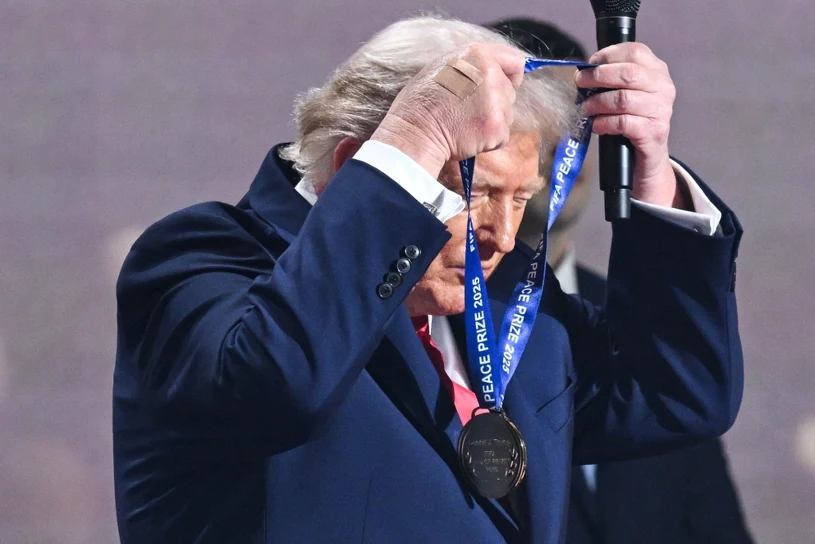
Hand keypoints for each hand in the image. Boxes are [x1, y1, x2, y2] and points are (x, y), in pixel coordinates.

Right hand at [371, 44, 525, 179]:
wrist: (414, 133)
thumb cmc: (420, 104)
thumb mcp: (441, 68)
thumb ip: (471, 67)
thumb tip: (491, 72)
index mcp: (476, 55)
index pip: (515, 61)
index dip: (510, 76)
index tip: (500, 86)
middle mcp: (490, 74)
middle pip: (510, 92)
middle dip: (495, 104)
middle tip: (467, 111)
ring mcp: (496, 102)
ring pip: (507, 116)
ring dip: (491, 123)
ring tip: (464, 124)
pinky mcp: (497, 127)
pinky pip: (502, 136)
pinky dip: (488, 141)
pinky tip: (467, 137)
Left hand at [576, 43, 684, 208]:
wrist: (648, 158)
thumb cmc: (632, 121)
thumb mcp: (628, 94)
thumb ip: (614, 80)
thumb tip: (584, 71)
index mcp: (658, 72)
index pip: (635, 51)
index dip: (609, 55)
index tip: (590, 64)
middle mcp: (664, 88)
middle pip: (628, 73)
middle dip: (598, 77)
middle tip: (580, 83)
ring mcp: (662, 110)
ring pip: (623, 99)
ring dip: (597, 102)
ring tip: (584, 108)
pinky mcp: (654, 132)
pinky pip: (623, 123)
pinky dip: (604, 123)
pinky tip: (595, 125)